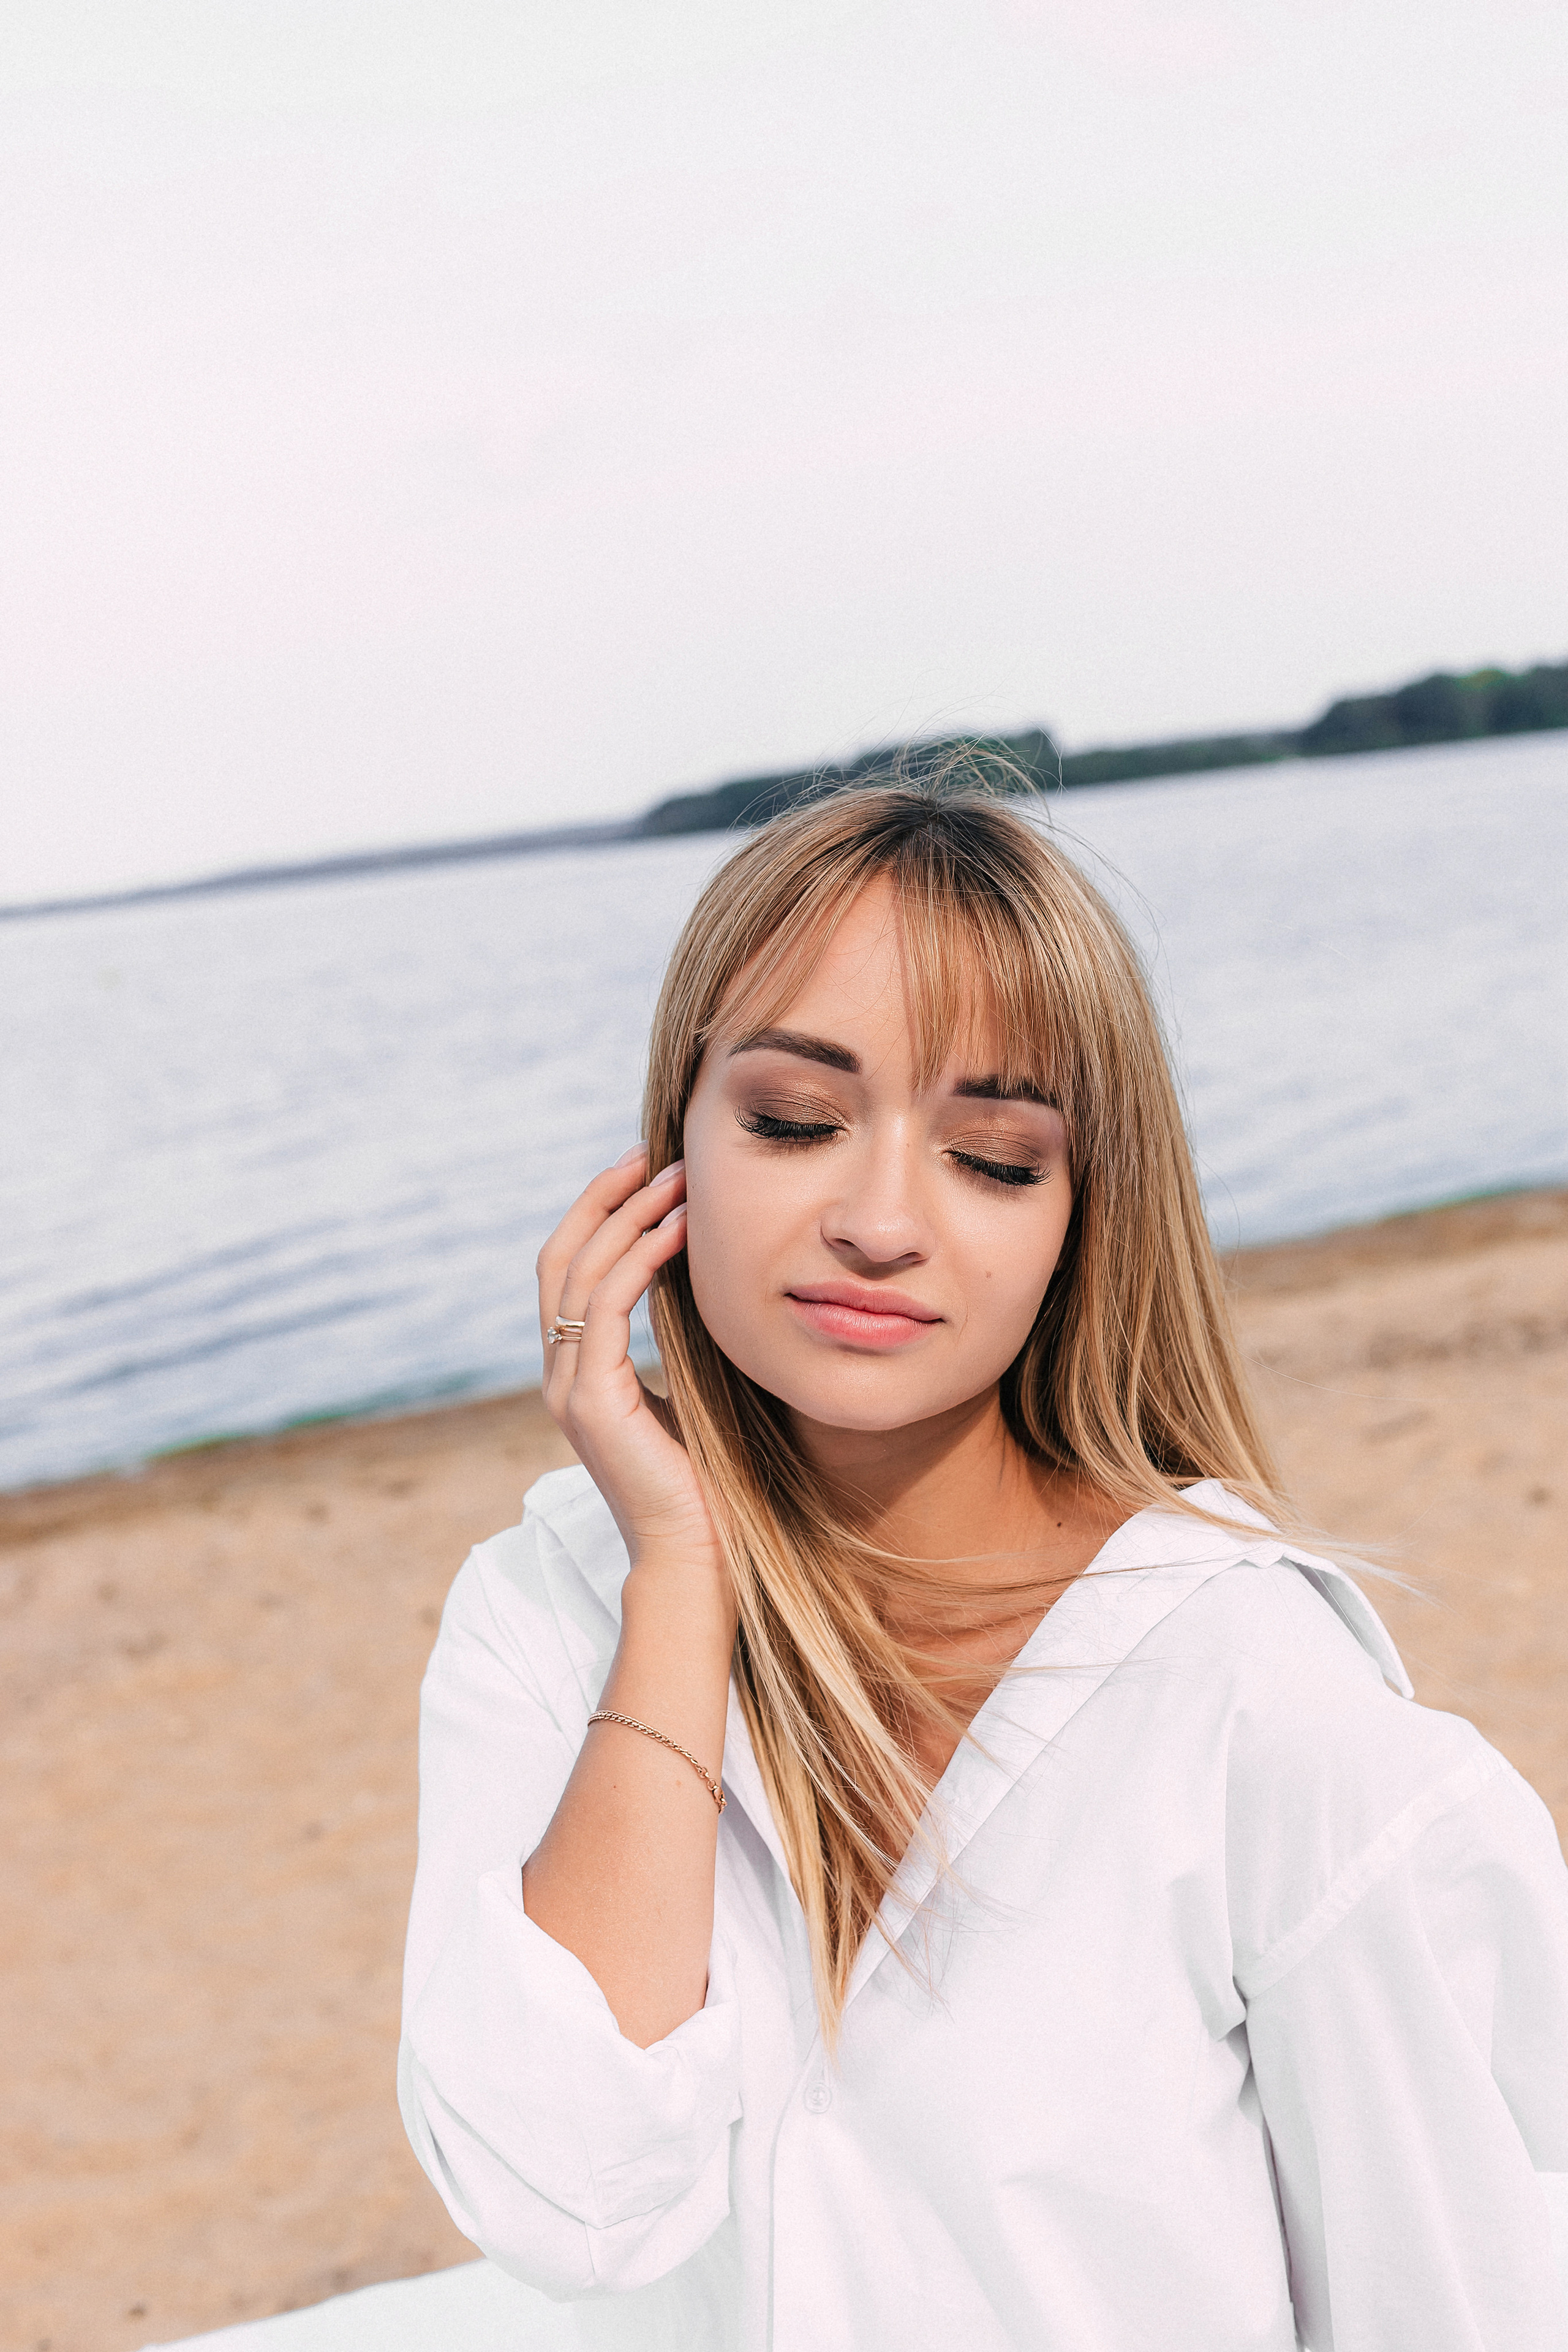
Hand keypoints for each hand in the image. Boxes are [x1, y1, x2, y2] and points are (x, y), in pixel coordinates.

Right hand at [537, 1148, 726, 1580]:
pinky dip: (640, 1259)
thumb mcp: (692, 1394)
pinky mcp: (591, 1402)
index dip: (601, 1214)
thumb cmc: (708, 1486)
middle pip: (561, 1257)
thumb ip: (682, 1344)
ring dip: (629, 1217)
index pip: (571, 1270)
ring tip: (678, 1180)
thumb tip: (710, 1286)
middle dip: (605, 1198)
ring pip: (580, 1273)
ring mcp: (569, 1388)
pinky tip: (680, 1232)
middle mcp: (561, 1375)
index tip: (646, 1171)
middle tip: (654, 1154)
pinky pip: (606, 1308)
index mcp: (579, 1372)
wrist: (698, 1560)